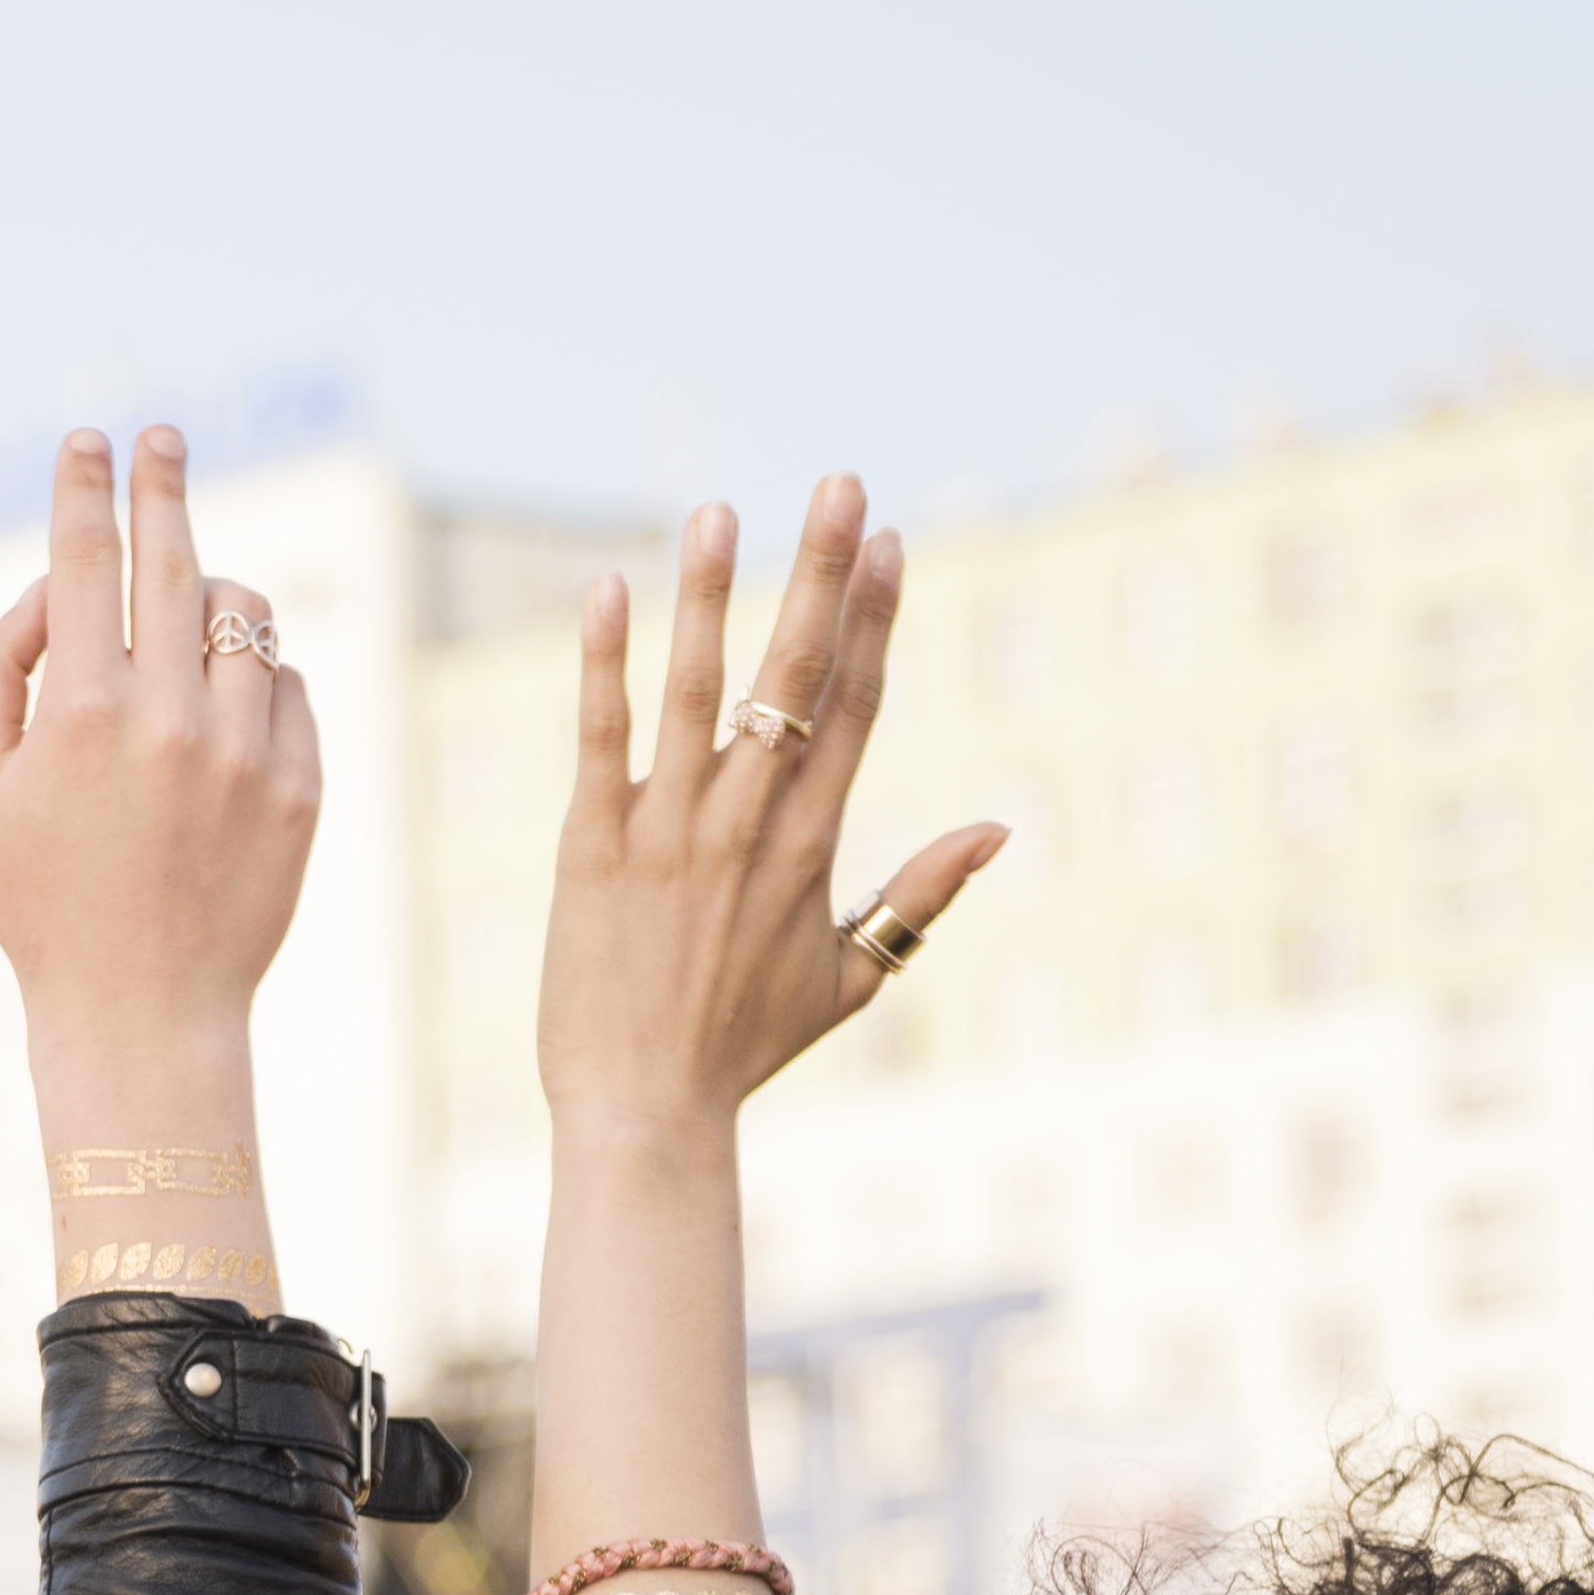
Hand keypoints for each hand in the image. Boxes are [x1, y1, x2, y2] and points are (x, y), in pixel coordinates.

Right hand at [0, 429, 316, 1062]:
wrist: (142, 1012)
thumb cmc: (40, 899)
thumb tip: (45, 592)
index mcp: (78, 712)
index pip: (82, 560)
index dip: (83, 486)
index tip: (89, 439)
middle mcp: (168, 719)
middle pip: (174, 560)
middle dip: (162, 485)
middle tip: (162, 439)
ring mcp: (243, 751)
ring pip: (245, 613)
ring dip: (213, 592)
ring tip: (185, 614)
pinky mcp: (299, 786)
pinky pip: (286, 683)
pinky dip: (253, 675)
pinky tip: (219, 707)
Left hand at [542, 478, 1000, 1145]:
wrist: (648, 1111)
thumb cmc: (744, 1047)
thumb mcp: (854, 976)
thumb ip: (922, 895)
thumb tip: (1000, 827)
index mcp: (814, 845)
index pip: (857, 707)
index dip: (877, 618)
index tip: (892, 541)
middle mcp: (750, 825)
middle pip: (798, 678)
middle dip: (823, 574)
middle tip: (841, 483)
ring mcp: (671, 832)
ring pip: (700, 692)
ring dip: (712, 595)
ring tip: (719, 509)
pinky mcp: (593, 847)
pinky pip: (601, 739)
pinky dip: (604, 664)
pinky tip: (606, 589)